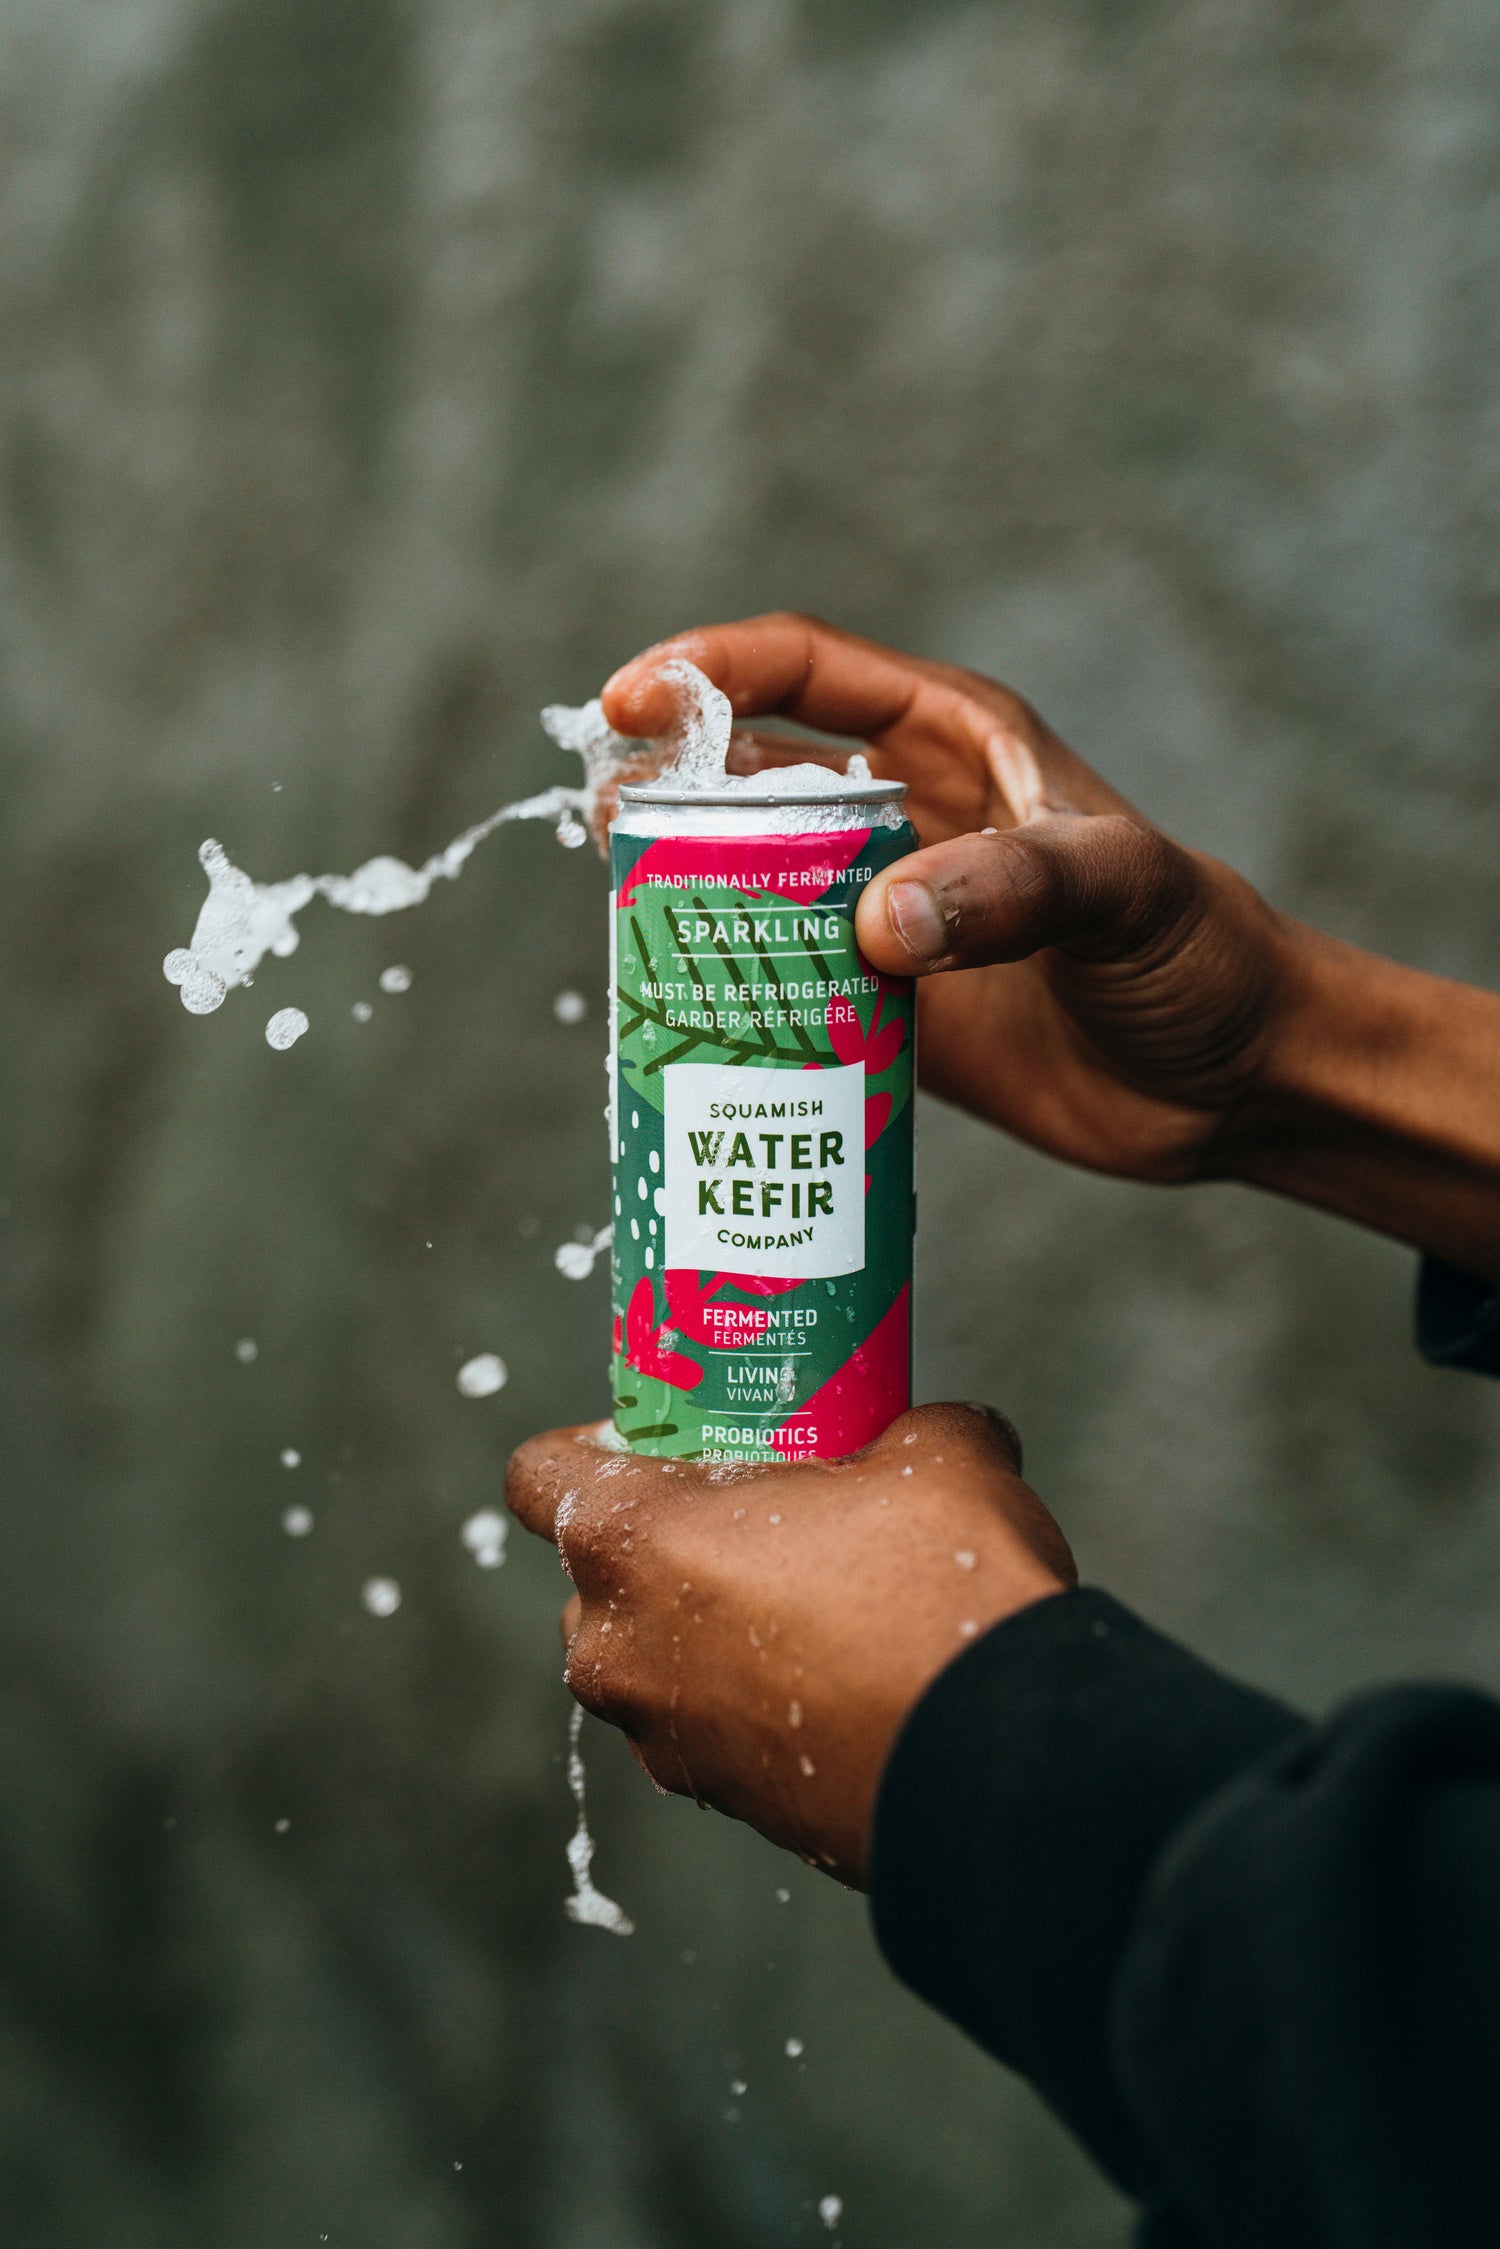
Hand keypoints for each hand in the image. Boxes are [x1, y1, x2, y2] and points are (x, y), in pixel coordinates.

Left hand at [506, 1404, 1073, 1886]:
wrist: (1007, 1770)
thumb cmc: (943, 1595)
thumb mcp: (939, 1456)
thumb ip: (909, 1425)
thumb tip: (930, 1430)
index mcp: (630, 1540)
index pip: (536, 1472)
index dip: (596, 1442)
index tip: (673, 1440)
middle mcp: (616, 1645)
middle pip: (597, 1569)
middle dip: (666, 1542)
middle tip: (762, 1514)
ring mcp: (660, 1735)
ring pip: (650, 1653)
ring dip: (706, 1623)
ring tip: (813, 1598)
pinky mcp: (720, 1802)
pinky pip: (707, 1723)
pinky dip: (749, 1697)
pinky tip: (841, 1674)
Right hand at [602, 612, 1291, 1185]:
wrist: (1237, 1083)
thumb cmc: (1203, 956)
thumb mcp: (1124, 893)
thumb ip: (1014, 889)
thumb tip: (874, 924)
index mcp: (955, 740)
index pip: (803, 671)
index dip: (705, 670)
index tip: (624, 706)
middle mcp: (905, 814)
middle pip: (751, 775)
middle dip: (670, 790)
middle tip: (608, 835)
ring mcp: (886, 912)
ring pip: (750, 879)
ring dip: (685, 893)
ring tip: (625, 922)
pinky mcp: (882, 1006)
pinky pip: (778, 982)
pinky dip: (726, 990)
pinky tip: (680, 1014)